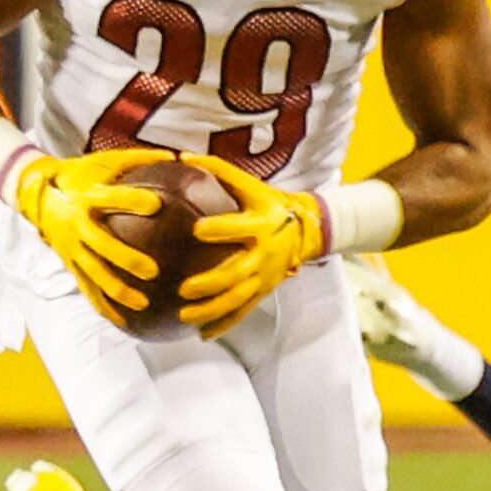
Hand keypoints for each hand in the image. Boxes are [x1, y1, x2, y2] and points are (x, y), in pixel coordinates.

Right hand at [10, 146, 172, 327]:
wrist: (35, 191)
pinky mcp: (69, 264)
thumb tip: (177, 156)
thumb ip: (140, 159)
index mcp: (86, 196)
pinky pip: (86, 289)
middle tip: (154, 271)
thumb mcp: (104, 161)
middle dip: (126, 260)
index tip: (157, 204)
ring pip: (93, 274)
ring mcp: (71, 248)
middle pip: (102, 246)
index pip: (109, 198)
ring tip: (144, 305)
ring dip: (117, 292)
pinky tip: (125, 323)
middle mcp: (76, 224)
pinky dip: (104, 307)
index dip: (131, 200)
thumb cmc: (80, 174)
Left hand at [178, 153, 325, 337]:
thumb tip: (183, 155)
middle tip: (184, 289)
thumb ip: (219, 171)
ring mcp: (265, 277)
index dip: (221, 229)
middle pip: (236, 273)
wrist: (307, 228)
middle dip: (211, 283)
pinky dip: (223, 325)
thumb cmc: (270, 202)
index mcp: (260, 225)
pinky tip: (201, 335)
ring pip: (238, 299)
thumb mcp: (251, 184)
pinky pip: (243, 312)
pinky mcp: (264, 291)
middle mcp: (264, 254)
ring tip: (184, 316)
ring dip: (211, 311)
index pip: (239, 228)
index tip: (196, 230)